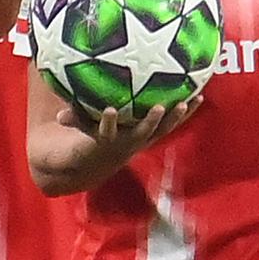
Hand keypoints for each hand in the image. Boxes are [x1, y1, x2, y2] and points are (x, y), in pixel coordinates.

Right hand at [57, 95, 203, 178]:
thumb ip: (71, 120)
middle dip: (150, 122)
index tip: (108, 111)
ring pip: (161, 130)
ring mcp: (143, 140)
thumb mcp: (75, 132)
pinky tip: (199, 95)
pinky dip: (184, 111)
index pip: (105, 134)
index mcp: (106, 142)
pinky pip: (170, 123)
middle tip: (159, 107)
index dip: (108, 124)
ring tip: (187, 102)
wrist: (96, 164)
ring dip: (175, 117)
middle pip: (142, 134)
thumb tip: (59, 114)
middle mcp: (128, 144)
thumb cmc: (82, 141)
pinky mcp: (153, 135)